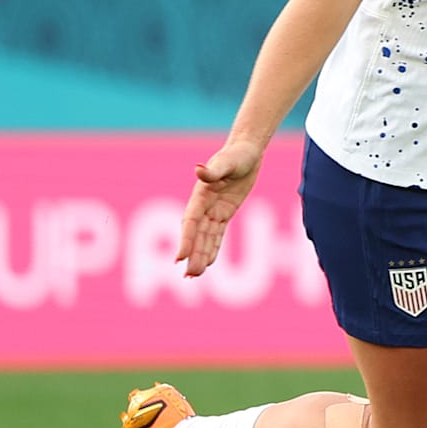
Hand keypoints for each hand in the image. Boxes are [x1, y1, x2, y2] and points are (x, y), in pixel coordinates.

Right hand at [180, 138, 264, 276]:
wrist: (247, 151)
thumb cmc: (237, 154)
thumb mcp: (228, 161)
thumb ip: (213, 170)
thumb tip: (198, 169)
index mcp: (200, 194)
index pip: (191, 221)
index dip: (185, 239)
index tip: (180, 257)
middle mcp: (204, 204)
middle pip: (196, 234)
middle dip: (192, 254)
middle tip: (188, 275)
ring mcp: (213, 210)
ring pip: (205, 238)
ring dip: (200, 256)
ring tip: (194, 276)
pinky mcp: (224, 212)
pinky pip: (217, 234)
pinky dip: (212, 248)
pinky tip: (208, 264)